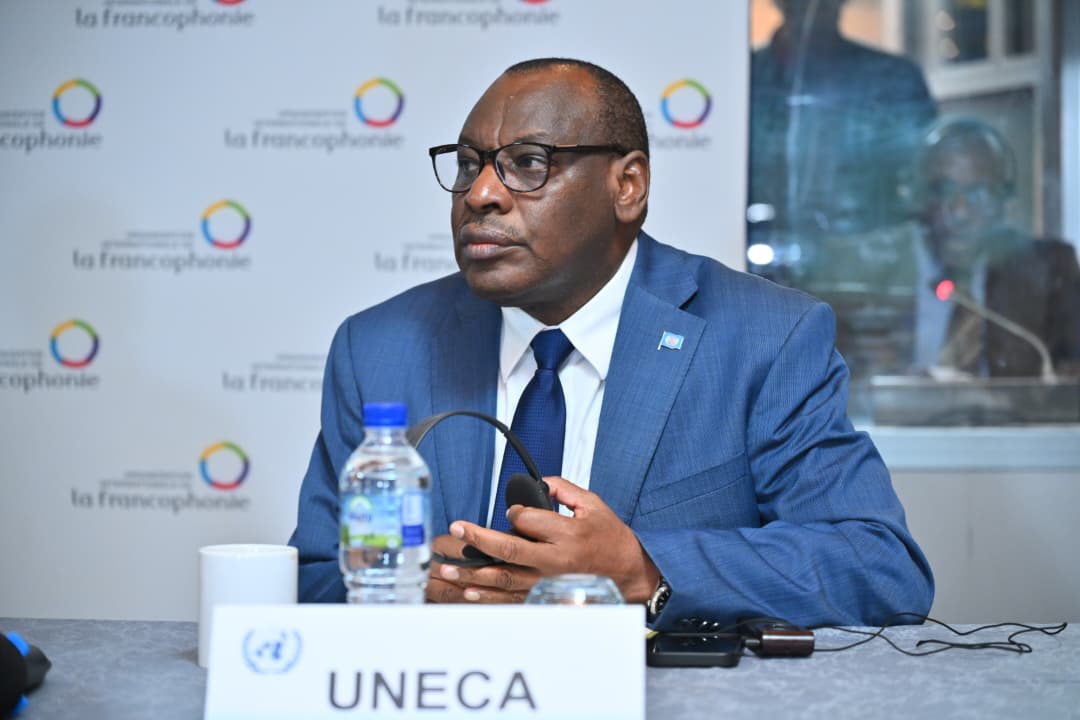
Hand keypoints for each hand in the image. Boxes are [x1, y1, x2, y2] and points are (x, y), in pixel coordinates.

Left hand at [424, 476, 659, 603]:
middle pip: (510, 550)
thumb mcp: (594, 505)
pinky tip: (468, 593)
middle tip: (457, 529)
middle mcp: (555, 561)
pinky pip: (512, 598)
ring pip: (505, 578)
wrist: (627, 573)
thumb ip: (565, 489)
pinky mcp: (544, 597)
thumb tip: (539, 481)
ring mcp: (547, 583)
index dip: (514, 513)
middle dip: (479, 539)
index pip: (529, 521)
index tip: (510, 512)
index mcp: (568, 534)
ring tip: (449, 568)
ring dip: (474, 574)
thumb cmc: (610, 538)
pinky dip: (488, 597)